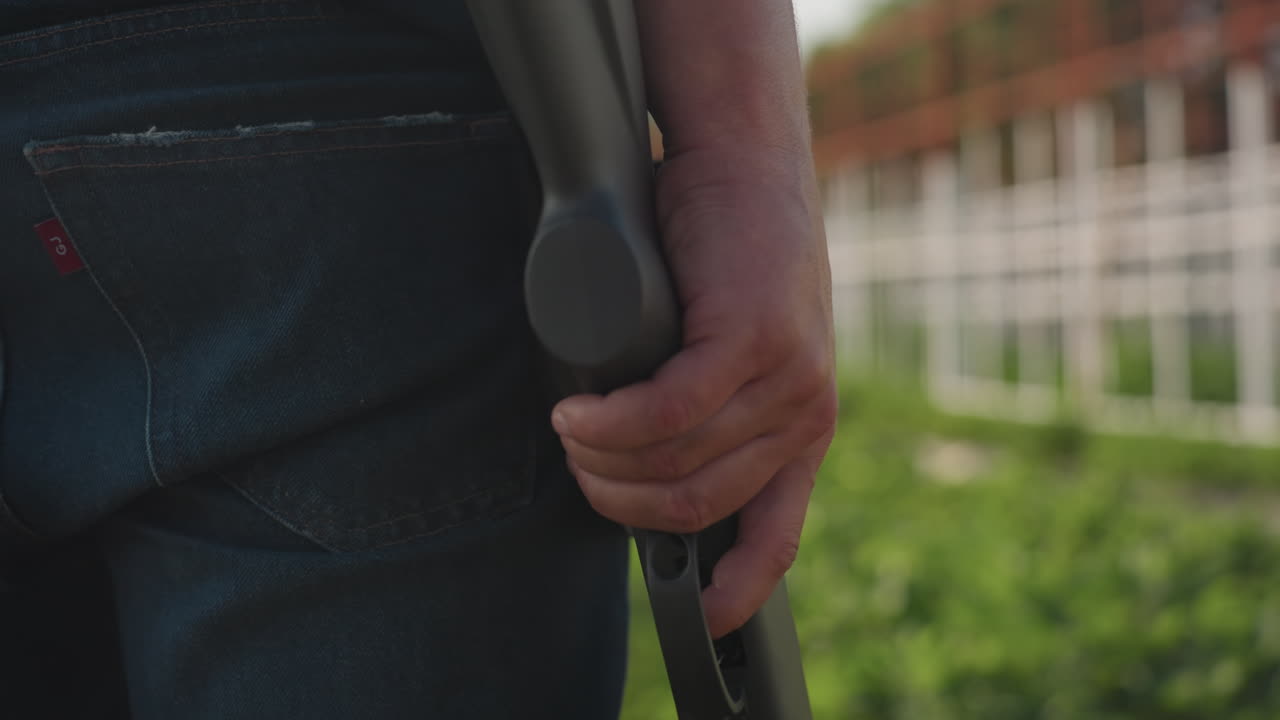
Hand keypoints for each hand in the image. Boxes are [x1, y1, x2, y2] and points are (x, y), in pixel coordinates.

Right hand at [552, 145, 836, 637]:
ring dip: (603, 459)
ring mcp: (786, 378)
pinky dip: (610, 422)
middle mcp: (805, 415)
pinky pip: (667, 412)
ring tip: (571, 428)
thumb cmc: (724, 256)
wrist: (745, 165)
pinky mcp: (752, 338)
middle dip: (618, 500)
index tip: (699, 620)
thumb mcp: (737, 349)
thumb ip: (712, 412)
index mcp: (804, 430)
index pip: (777, 537)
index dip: (737, 591)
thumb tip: (639, 467)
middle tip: (578, 463)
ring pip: (674, 461)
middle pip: (694, 504)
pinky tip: (579, 413)